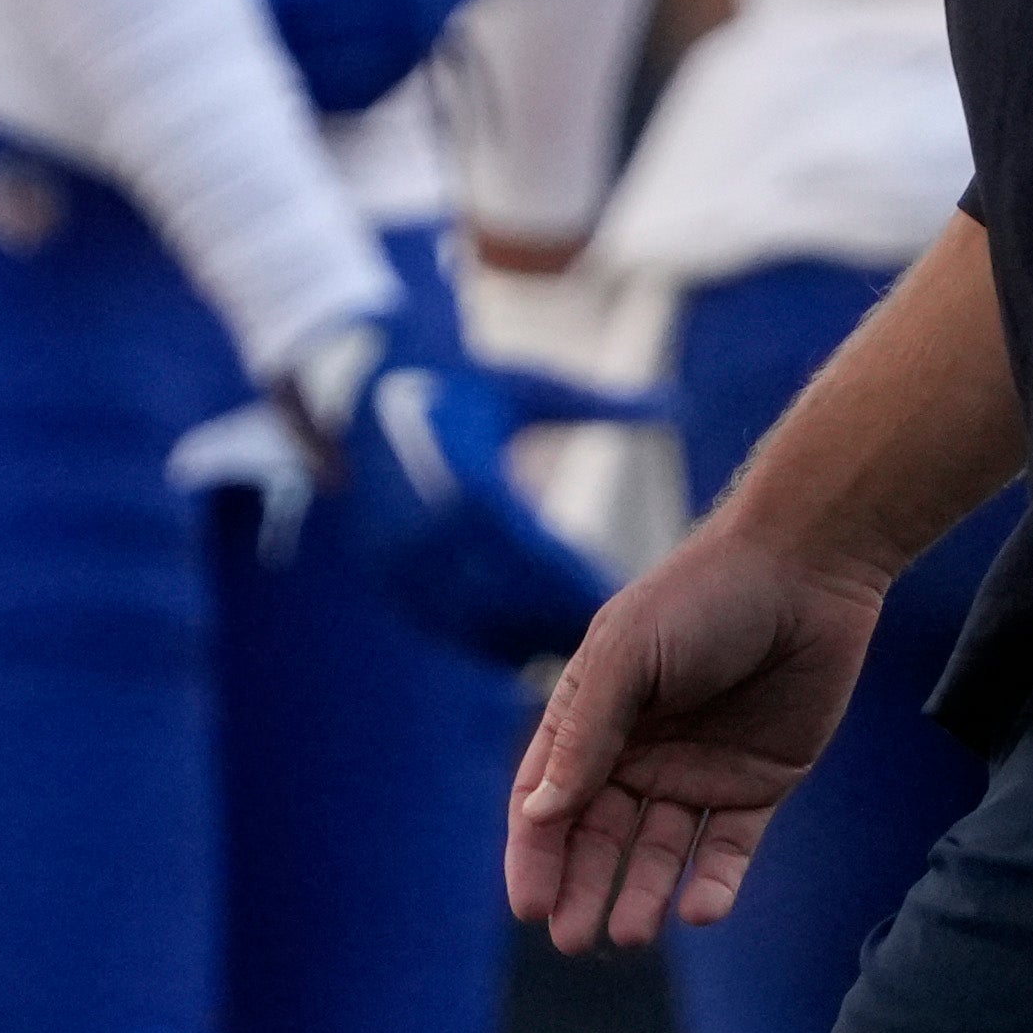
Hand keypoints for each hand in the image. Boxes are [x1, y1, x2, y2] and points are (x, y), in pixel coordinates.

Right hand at [249, 255, 627, 664]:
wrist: (355, 387)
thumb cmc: (460, 382)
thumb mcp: (528, 387)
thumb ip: (601, 404)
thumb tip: (678, 405)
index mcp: (471, 487)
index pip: (538, 555)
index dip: (583, 581)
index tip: (633, 596)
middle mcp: (434, 535)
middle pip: (512, 600)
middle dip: (564, 620)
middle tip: (626, 641)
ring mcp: (405, 562)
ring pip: (477, 623)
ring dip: (529, 638)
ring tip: (584, 649)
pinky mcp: (391, 577)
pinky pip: (447, 624)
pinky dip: (488, 637)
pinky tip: (529, 646)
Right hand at [508, 527, 882, 950]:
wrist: (809, 567)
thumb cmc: (704, 595)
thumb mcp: (628, 654)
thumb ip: (584, 734)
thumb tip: (538, 813)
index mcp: (595, 714)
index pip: (549, 798)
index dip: (534, 853)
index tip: (530, 908)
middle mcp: (640, 750)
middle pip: (599, 837)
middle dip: (582, 889)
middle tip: (575, 941)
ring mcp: (699, 770)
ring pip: (659, 852)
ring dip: (642, 895)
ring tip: (632, 935)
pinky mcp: (758, 783)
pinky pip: (728, 848)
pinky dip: (713, 883)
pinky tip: (701, 911)